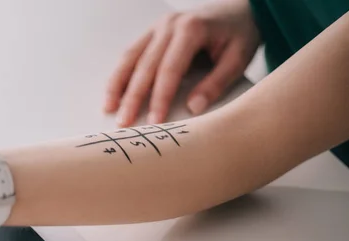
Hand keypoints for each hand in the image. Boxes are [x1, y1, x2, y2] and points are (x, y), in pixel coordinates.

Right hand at [104, 0, 259, 125]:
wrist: (238, 10)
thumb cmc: (239, 34)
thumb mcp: (238, 58)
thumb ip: (217, 83)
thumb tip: (194, 108)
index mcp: (191, 28)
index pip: (170, 69)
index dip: (160, 97)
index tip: (154, 120)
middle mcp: (169, 25)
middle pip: (145, 66)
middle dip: (133, 97)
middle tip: (124, 122)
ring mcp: (157, 27)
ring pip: (131, 58)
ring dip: (118, 85)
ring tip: (109, 109)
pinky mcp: (151, 33)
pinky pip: (130, 54)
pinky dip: (119, 75)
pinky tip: (113, 93)